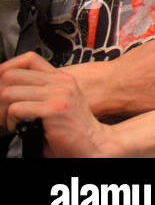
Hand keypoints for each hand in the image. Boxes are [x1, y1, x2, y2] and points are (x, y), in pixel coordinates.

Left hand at [0, 52, 116, 155]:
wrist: (95, 145)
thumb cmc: (73, 130)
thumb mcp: (59, 104)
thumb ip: (41, 92)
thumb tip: (10, 88)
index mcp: (62, 79)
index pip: (28, 59)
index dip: (7, 70)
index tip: (1, 85)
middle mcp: (61, 83)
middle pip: (12, 75)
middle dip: (1, 95)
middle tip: (6, 112)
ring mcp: (59, 94)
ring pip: (9, 93)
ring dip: (4, 112)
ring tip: (14, 123)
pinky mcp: (54, 109)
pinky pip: (16, 109)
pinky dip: (12, 122)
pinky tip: (22, 128)